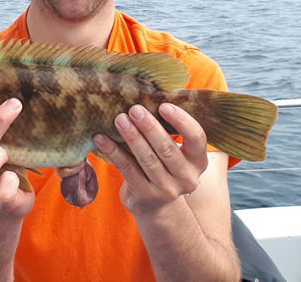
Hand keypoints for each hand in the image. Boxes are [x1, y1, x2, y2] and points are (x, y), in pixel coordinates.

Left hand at [93, 103, 208, 214]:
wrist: (155, 206)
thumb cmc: (164, 167)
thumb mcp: (177, 153)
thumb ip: (171, 131)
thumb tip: (152, 94)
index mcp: (198, 162)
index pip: (197, 138)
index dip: (181, 121)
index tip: (163, 105)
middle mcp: (187, 178)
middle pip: (167, 148)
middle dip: (149, 126)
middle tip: (134, 109)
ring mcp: (166, 190)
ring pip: (147, 159)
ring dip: (131, 136)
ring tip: (119, 119)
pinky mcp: (144, 196)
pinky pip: (127, 169)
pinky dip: (113, 152)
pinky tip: (101, 138)